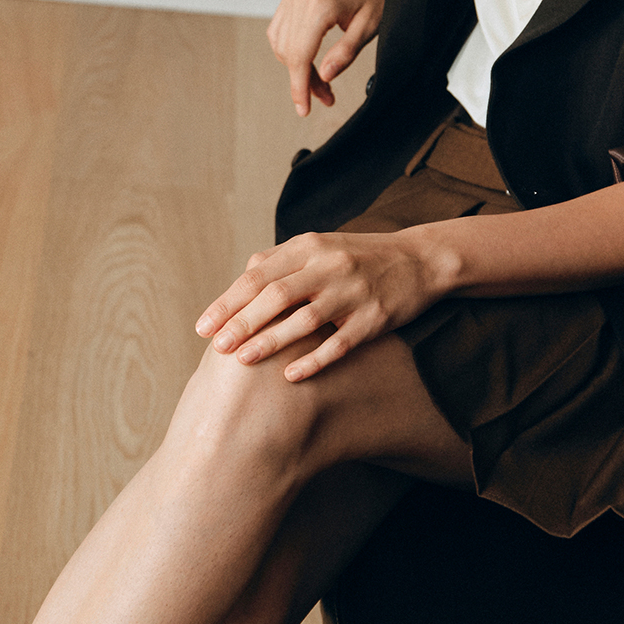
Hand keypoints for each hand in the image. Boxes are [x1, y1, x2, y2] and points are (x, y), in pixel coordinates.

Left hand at [195, 227, 443, 380]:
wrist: (419, 260)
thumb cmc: (358, 257)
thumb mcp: (319, 247)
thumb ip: (280, 262)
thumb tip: (239, 283)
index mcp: (309, 247)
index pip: (257, 275)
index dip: (228, 302)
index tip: (203, 327)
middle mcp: (329, 266)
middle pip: (276, 295)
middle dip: (242, 322)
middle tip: (216, 346)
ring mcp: (353, 292)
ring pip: (305, 319)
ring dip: (271, 341)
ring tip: (242, 360)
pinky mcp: (375, 318)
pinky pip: (340, 342)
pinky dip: (314, 359)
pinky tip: (291, 376)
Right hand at [266, 0, 393, 116]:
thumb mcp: (369, 26)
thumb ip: (345, 53)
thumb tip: (324, 77)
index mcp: (320, 6)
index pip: (299, 57)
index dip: (300, 87)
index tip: (304, 109)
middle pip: (288, 52)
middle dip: (303, 80)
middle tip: (326, 96)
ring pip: (280, 42)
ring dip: (296, 66)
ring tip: (321, 80)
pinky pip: (281, 27)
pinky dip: (290, 47)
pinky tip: (309, 58)